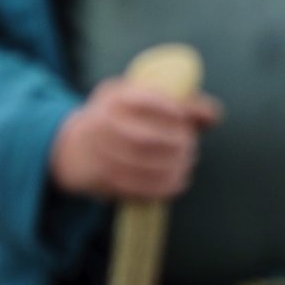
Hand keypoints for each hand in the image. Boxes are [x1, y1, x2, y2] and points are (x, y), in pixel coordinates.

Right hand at [48, 78, 222, 200]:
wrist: (70, 147)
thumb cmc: (118, 117)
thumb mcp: (138, 98)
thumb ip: (178, 102)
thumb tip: (214, 115)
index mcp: (114, 97)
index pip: (145, 100)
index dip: (172, 110)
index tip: (186, 118)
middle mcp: (102, 124)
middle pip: (145, 138)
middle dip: (176, 145)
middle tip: (191, 147)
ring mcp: (100, 153)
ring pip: (141, 164)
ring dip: (173, 167)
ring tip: (186, 165)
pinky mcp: (102, 179)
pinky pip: (136, 187)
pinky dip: (163, 187)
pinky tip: (178, 182)